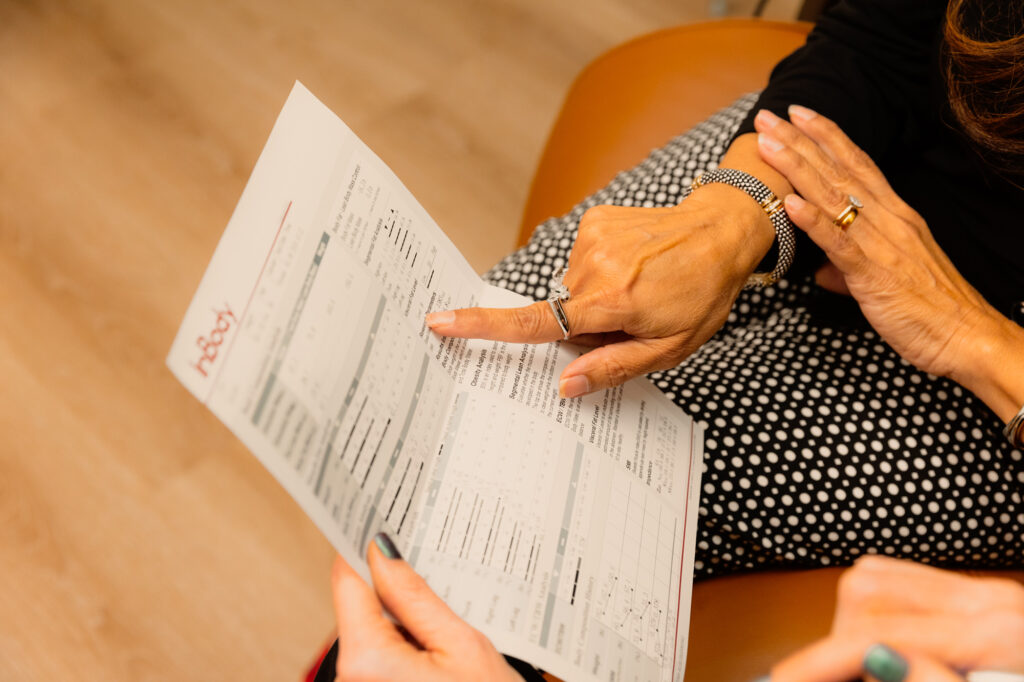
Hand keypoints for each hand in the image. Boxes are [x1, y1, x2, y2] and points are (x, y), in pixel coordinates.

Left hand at [330, 533, 521, 681]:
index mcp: (366, 661)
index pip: (347, 582)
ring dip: (401, 622)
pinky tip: (437, 651)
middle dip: (391, 590)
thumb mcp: (462, 645)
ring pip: (371, 635)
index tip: (373, 519)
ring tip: (444, 625)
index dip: (361, 548)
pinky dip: (403, 648)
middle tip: (431, 571)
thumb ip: (415, 596)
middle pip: (359, 609)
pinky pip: (379, 661)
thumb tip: (381, 551)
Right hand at [426, 134, 787, 397]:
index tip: (440, 321)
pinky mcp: (595, 219)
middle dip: (587, 324)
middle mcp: (595, 265)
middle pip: (562, 312)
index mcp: (612, 301)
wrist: (721, 231)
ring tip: (639, 287)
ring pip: (572, 287)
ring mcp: (593, 237)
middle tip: (634, 317)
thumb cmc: (701, 294)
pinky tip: (633, 264)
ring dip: (595, 296)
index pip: (537, 322)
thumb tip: (564, 385)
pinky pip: (580, 260)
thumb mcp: (670, 347)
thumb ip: (613, 367)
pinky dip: (599, 269)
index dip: (484, 326)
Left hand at [754, 106, 1023, 421]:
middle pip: (839, 169)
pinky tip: (791, 203)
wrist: (966, 336)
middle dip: (800, 140)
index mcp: (894, 215)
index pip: (857, 163)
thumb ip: (849, 268)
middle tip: (769, 115)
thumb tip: (821, 270)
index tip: (798, 114)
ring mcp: (882, 242)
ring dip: (797, 167)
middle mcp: (889, 219)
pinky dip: (814, 220)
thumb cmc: (927, 308)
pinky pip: (840, 242)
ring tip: (768, 144)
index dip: (827, 136)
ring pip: (834, 196)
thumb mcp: (884, 279)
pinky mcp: (874, 273)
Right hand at [770, 556, 1023, 680]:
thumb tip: (873, 659)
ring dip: (853, 624)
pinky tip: (891, 648)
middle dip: (834, 644)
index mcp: (997, 631)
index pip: (873, 630)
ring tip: (859, 669)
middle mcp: (990, 599)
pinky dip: (878, 611)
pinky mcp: (986, 596)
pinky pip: (901, 580)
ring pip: (875, 578)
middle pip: (866, 594)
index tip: (782, 681)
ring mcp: (987, 592)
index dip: (817, 660)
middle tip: (822, 680)